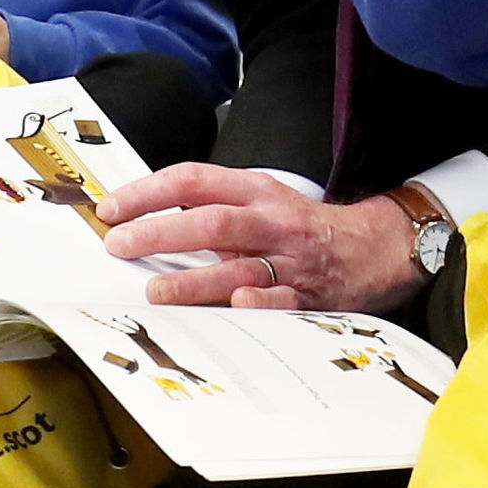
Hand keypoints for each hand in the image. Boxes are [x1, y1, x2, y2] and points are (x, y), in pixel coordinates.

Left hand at [95, 162, 424, 313]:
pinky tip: (236, 305)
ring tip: (156, 289)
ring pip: (239, 266)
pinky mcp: (308, 296)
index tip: (112, 209)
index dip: (149, 192)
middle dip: (161, 231)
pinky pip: (282, 301)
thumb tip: (141, 219)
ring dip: (195, 278)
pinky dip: (259, 304)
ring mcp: (290, 260)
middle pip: (212, 221)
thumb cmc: (302, 225)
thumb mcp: (259, 200)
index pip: (193, 181)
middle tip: (120, 244)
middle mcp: (270, 221)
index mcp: (254, 190)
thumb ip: (210, 207)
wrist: (375, 247)